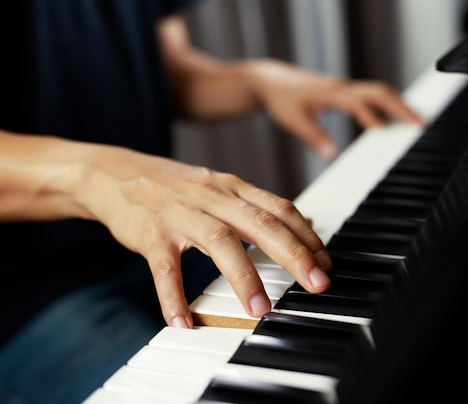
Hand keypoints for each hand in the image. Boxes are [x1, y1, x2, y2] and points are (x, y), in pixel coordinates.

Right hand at [74, 145, 331, 327]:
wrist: (113, 172)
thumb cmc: (174, 186)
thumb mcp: (220, 187)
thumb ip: (257, 205)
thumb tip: (303, 221)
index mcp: (232, 188)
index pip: (280, 208)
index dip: (307, 236)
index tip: (326, 263)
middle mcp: (212, 197)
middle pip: (261, 223)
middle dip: (293, 254)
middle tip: (317, 284)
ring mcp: (181, 213)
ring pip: (220, 242)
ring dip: (244, 277)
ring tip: (261, 309)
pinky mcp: (151, 233)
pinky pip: (165, 267)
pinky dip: (173, 295)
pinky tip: (183, 320)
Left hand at [249, 59, 423, 159]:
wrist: (270, 80)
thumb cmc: (280, 99)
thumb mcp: (293, 121)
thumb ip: (314, 137)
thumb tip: (332, 156)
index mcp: (331, 93)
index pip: (359, 103)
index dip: (376, 118)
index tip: (391, 135)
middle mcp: (342, 87)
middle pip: (380, 92)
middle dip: (402, 107)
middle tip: (422, 124)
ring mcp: (345, 87)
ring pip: (379, 91)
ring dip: (399, 104)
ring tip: (418, 121)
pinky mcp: (344, 91)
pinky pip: (372, 95)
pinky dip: (388, 104)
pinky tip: (395, 117)